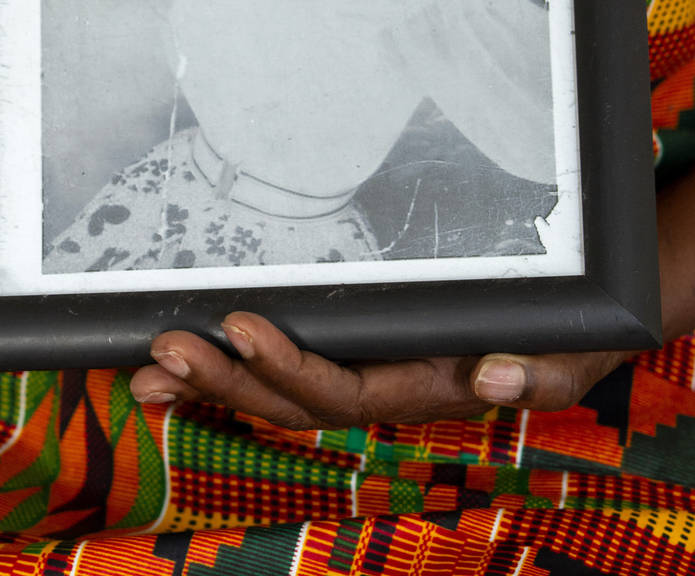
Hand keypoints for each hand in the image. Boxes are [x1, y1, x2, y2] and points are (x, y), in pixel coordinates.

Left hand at [129, 312, 628, 425]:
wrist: (570, 319)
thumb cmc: (565, 330)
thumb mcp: (569, 352)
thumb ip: (539, 373)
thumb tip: (491, 377)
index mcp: (423, 387)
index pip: (343, 391)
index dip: (289, 367)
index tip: (241, 325)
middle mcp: (383, 387)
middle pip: (291, 400)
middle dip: (225, 379)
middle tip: (166, 351)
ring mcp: (363, 373)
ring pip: (277, 392)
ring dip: (213, 381)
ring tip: (150, 369)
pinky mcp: (353, 350)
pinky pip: (285, 368)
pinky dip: (232, 367)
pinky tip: (179, 369)